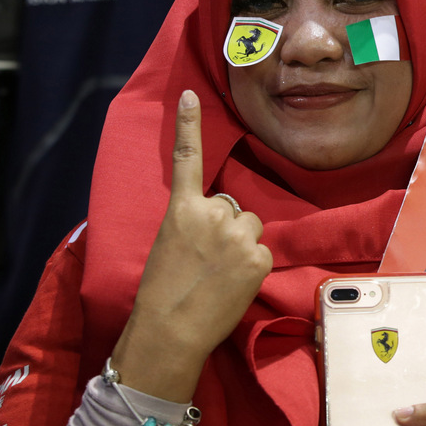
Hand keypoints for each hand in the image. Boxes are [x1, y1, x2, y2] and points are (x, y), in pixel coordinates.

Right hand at [112, 90, 272, 400]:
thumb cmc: (163, 292)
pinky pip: (262, 252)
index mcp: (182, 209)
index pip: (188, 159)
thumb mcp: (168, 244)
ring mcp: (239, 235)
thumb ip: (193, 222)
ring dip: (243, 245)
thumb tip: (219, 218)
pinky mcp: (259, 256)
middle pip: (235, 207)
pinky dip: (253, 267)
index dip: (188, 125)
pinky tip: (232, 285)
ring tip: (219, 273)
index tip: (189, 95)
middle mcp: (213, 214)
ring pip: (252, 227)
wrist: (171, 330)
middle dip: (227, 228)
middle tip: (206, 260)